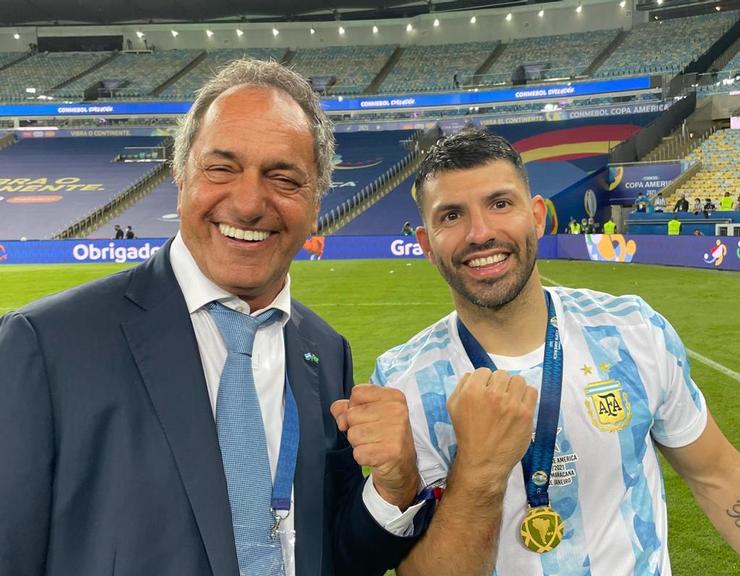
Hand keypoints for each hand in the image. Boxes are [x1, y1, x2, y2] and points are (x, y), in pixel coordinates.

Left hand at [331, 385, 417, 509]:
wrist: (401, 466)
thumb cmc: (382, 435)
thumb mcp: (367, 414)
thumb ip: (346, 408)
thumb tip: (340, 419)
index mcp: (394, 397)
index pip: (357, 392)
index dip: (354, 407)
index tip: (368, 416)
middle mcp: (398, 411)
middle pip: (352, 414)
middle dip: (355, 428)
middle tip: (373, 434)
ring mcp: (396, 431)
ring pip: (353, 434)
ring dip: (358, 444)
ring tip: (374, 444)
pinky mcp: (391, 452)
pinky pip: (358, 453)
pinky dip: (362, 457)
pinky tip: (375, 456)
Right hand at [447, 368, 536, 490]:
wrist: (483, 460)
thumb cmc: (467, 433)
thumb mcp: (453, 407)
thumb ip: (461, 386)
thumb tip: (473, 374)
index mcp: (473, 392)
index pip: (484, 371)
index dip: (484, 381)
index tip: (485, 391)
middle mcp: (493, 395)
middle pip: (502, 374)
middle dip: (499, 384)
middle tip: (497, 398)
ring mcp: (511, 405)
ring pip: (518, 380)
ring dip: (514, 388)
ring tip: (510, 400)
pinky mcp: (526, 414)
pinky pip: (531, 391)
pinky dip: (526, 396)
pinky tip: (520, 405)